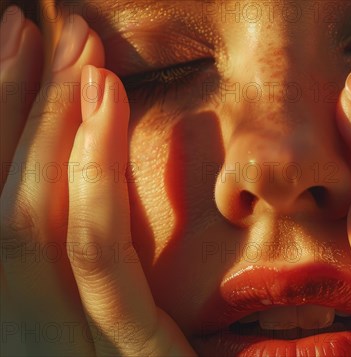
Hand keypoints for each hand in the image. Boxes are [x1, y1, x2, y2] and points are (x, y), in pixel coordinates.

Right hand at [0, 8, 193, 355]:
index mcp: (25, 317)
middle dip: (10, 108)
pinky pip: (99, 266)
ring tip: (71, 50)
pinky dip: (92, 183)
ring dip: (45, 125)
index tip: (14, 50)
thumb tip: (76, 171)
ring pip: (29, 226)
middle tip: (31, 25)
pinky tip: (103, 106)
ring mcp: (61, 351)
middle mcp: (23, 334)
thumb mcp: (121, 313)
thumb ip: (95, 257)